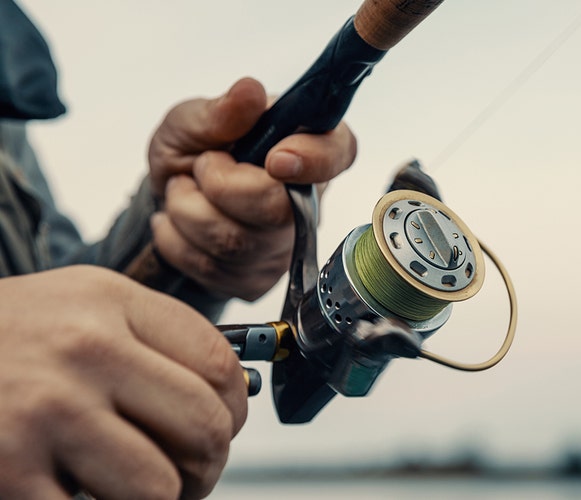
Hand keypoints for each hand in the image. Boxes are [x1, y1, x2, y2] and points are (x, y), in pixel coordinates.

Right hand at [0, 266, 247, 498]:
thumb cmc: (4, 341)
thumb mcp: (79, 308)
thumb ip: (154, 341)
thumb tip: (232, 398)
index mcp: (108, 302)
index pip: (219, 365)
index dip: (234, 411)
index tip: (223, 427)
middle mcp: (82, 349)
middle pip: (205, 427)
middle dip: (209, 465)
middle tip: (190, 475)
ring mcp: (44, 411)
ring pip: (161, 486)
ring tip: (138, 490)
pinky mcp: (8, 471)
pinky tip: (79, 493)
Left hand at [147, 77, 356, 299]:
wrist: (168, 195)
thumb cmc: (193, 150)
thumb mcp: (193, 119)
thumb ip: (219, 111)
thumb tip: (249, 92)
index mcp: (307, 145)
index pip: (338, 152)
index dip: (314, 159)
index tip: (276, 158)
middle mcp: (308, 200)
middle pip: (276, 208)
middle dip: (219, 185)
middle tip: (203, 165)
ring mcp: (286, 245)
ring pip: (235, 243)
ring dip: (188, 210)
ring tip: (186, 190)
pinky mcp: (258, 279)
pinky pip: (212, 269)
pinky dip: (178, 241)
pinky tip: (182, 222)